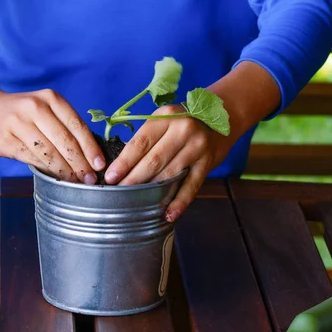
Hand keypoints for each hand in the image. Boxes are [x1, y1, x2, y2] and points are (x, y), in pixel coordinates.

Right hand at [0, 89, 105, 183]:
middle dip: (80, 163)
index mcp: (50, 98)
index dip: (90, 148)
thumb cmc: (19, 112)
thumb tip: (89, 154)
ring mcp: (18, 123)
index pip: (76, 125)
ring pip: (49, 153)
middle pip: (65, 141)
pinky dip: (47, 170)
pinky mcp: (6, 140)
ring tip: (76, 182)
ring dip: (65, 171)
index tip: (100, 165)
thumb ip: (62, 125)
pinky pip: (32, 159)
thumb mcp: (43, 107)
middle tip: (90, 179)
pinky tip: (56, 177)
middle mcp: (35, 107)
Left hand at [104, 104, 231, 221]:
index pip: (140, 143)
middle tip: (119, 193)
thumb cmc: (181, 122)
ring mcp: (197, 146)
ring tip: (136, 203)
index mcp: (165, 116)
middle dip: (133, 179)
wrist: (221, 118)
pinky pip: (191, 186)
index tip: (110, 177)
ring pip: (169, 174)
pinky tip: (168, 214)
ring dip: (152, 191)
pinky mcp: (207, 162)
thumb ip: (146, 138)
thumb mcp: (163, 120)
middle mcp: (183, 129)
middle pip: (153, 160)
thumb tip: (120, 167)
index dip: (123, 162)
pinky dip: (179, 202)